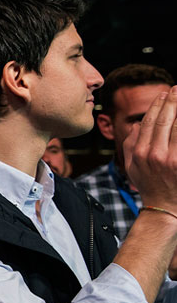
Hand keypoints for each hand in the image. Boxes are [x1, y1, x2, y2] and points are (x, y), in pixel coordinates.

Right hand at [124, 86, 176, 211]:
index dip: (157, 105)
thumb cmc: (149, 186)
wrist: (165, 209)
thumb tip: (137, 125)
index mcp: (140, 153)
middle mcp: (155, 155)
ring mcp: (172, 160)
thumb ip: (131, 145)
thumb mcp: (132, 167)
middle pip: (165, 120)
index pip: (149, 122)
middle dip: (173, 101)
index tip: (163, 94)